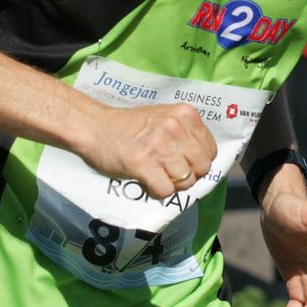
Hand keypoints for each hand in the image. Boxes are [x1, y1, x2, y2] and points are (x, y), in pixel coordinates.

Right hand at [82, 102, 217, 200]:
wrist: (96, 127)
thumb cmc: (130, 125)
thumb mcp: (164, 117)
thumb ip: (186, 133)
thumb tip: (204, 161)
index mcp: (185, 114)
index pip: (210, 150)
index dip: (199, 162)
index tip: (185, 163)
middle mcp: (174, 127)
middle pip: (202, 168)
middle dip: (189, 176)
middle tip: (171, 173)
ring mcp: (158, 146)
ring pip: (185, 181)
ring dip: (172, 185)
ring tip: (157, 175)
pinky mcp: (142, 164)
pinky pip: (165, 191)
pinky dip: (157, 192)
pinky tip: (147, 181)